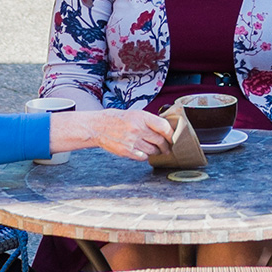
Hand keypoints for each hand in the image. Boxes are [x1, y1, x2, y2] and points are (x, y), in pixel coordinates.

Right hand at [53, 109, 172, 161]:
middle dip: (166, 146)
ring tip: (154, 149)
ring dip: (156, 151)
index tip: (173, 138)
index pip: (164, 127)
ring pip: (153, 151)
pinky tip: (142, 152)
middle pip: (160, 141)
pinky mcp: (127, 151)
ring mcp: (132, 141)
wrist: (97, 126)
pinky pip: (143, 157)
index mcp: (141, 117)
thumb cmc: (116, 119)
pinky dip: (145, 156)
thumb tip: (166, 129)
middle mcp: (138, 128)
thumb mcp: (134, 113)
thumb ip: (149, 121)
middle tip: (167, 148)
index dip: (171, 134)